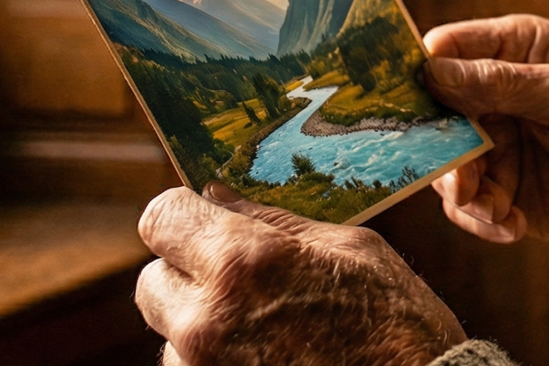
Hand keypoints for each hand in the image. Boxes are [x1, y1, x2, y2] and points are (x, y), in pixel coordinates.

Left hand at [135, 183, 464, 365]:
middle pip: (152, 279)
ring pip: (170, 331)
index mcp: (243, 262)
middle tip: (240, 275)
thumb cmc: (395, 321)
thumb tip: (219, 198)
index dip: (182, 212)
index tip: (203, 216)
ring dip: (203, 321)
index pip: (161, 218)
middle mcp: (206, 319)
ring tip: (266, 325)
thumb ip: (275, 222)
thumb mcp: (350, 247)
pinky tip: (269, 353)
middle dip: (188, 271)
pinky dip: (215, 358)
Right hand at [423, 14, 548, 282]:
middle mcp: (495, 91)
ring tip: (496, 207)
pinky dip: (483, 218)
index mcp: (516, 48)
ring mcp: (493, 140)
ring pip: (442, 162)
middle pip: (432, 111)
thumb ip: (503, 83)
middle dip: (439, 147)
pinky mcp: (497, 186)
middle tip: (460, 176)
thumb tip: (433, 72)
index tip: (410, 103)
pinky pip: (463, 203)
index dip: (423, 71)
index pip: (449, 48)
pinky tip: (515, 225)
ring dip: (463, 190)